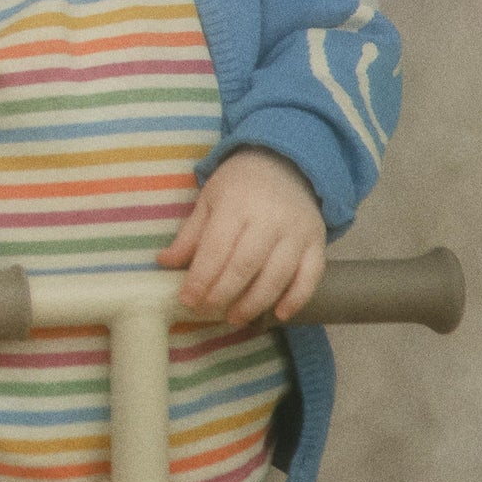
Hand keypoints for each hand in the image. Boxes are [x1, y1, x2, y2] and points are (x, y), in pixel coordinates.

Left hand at [158, 147, 326, 322]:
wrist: (286, 163)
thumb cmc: (239, 185)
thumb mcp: (209, 200)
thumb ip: (190, 235)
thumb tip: (165, 263)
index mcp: (237, 206)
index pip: (216, 249)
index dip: (200, 278)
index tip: (187, 299)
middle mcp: (270, 219)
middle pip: (245, 265)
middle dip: (223, 294)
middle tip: (207, 310)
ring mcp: (297, 232)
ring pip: (277, 276)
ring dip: (254, 303)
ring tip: (234, 317)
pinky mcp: (317, 242)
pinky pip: (311, 275)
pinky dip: (296, 298)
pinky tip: (279, 314)